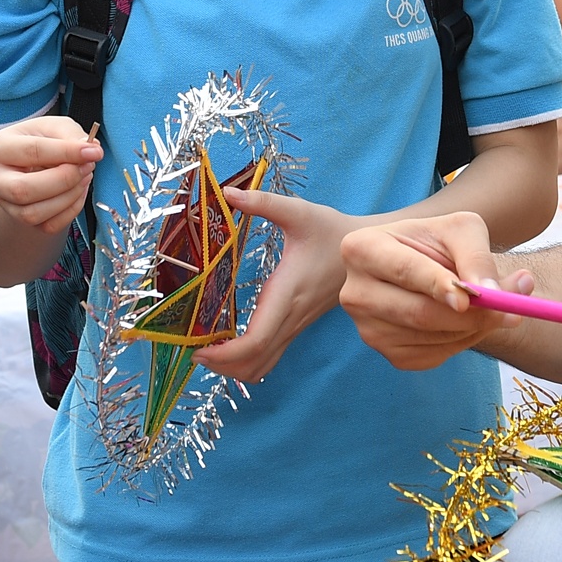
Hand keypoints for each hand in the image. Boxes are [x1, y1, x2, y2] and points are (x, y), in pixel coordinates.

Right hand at [0, 117, 100, 233]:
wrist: (28, 163)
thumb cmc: (41, 141)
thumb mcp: (54, 127)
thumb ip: (71, 135)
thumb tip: (92, 151)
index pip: (32, 152)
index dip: (67, 152)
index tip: (94, 152)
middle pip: (24, 190)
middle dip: (64, 180)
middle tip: (88, 166)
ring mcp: (5, 204)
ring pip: (34, 213)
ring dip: (69, 196)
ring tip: (85, 176)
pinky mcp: (21, 220)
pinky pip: (47, 226)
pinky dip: (70, 210)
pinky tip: (78, 191)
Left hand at [194, 189, 352, 381]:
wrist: (368, 254)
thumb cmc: (332, 232)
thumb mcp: (299, 211)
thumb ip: (263, 203)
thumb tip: (228, 193)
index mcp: (287, 294)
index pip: (257, 340)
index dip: (226, 354)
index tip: (199, 349)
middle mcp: (291, 318)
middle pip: (255, 363)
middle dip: (221, 366)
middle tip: (192, 350)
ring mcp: (295, 326)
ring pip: (263, 366)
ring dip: (233, 368)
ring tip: (207, 349)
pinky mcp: (296, 326)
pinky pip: (270, 356)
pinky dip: (248, 361)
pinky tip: (230, 344)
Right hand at [338, 213, 526, 370]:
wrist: (425, 266)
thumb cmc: (439, 241)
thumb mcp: (461, 230)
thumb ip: (477, 256)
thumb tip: (494, 293)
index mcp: (362, 248)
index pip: (403, 270)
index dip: (436, 285)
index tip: (469, 297)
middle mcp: (355, 292)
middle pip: (417, 312)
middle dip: (469, 314)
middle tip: (512, 310)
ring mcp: (367, 328)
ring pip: (429, 337)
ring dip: (472, 328)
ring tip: (493, 306)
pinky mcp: (387, 352)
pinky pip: (432, 355)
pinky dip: (462, 342)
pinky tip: (467, 321)